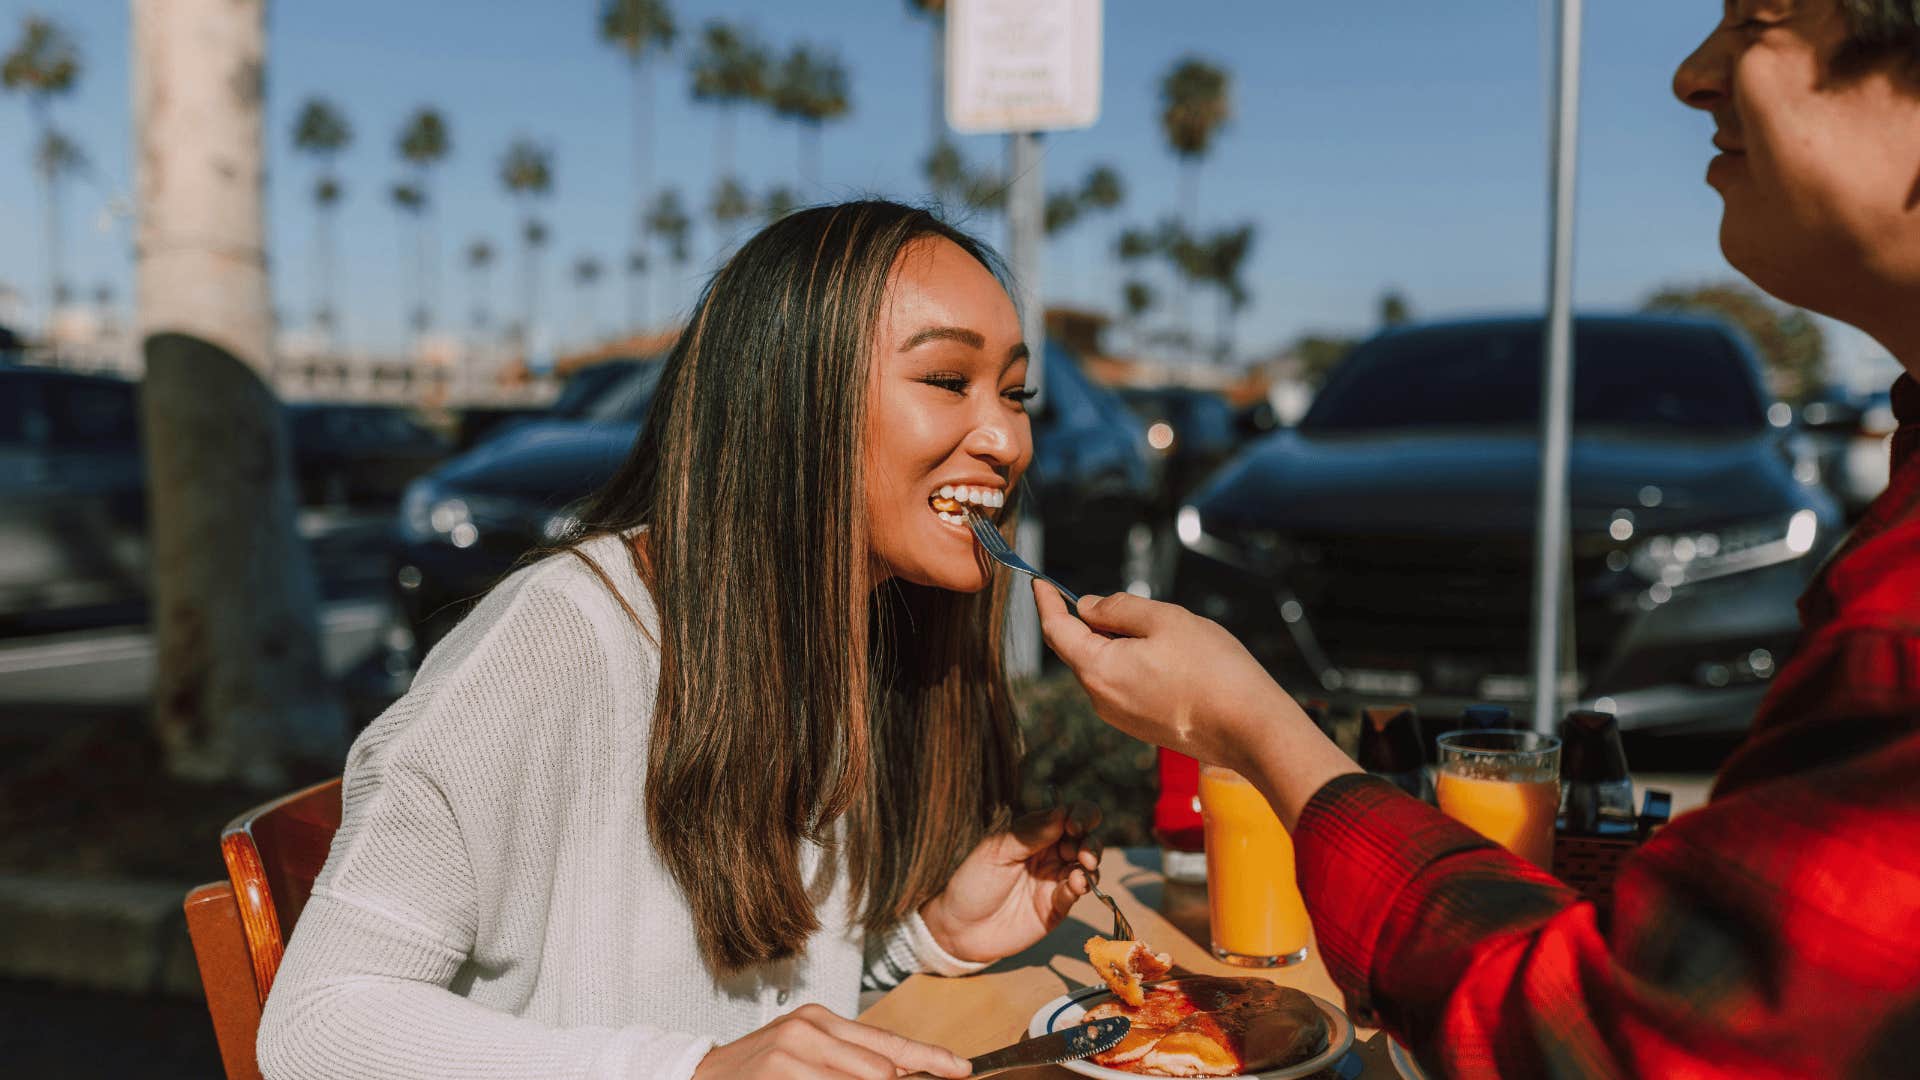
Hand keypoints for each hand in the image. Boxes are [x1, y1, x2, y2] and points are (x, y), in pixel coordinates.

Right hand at [692, 1003, 970, 1079]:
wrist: (701, 1075)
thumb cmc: (761, 1071)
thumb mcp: (807, 1054)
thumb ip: (851, 1061)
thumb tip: (897, 1073)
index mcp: (823, 1021)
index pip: (888, 1042)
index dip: (929, 1058)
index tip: (961, 1068)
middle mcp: (810, 1030)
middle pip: (880, 1070)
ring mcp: (792, 1052)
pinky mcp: (778, 1073)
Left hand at [919, 803, 1101, 963]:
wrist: (960, 928)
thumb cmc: (972, 881)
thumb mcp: (996, 851)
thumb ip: (1029, 833)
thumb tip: (1062, 812)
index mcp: (1036, 833)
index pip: (1070, 814)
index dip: (1081, 815)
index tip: (1074, 825)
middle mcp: (1051, 853)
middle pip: (1087, 838)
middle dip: (1091, 842)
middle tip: (1082, 853)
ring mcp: (1056, 879)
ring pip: (1089, 865)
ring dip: (1092, 863)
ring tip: (1082, 867)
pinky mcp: (1058, 906)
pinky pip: (1078, 892)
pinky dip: (1082, 886)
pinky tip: (1076, 885)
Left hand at [1033, 581, 1357, 827]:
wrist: (1251, 729)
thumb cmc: (1213, 671)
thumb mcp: (1165, 619)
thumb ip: (1118, 608)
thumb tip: (1088, 608)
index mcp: (1098, 669)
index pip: (1056, 630)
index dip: (1047, 602)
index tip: (1041, 583)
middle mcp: (1100, 699)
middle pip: (1080, 649)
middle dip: (1097, 622)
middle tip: (1135, 606)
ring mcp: (1120, 717)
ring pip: (1105, 666)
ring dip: (1121, 643)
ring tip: (1168, 636)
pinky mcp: (1141, 726)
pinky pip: (1124, 685)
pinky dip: (1135, 663)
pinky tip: (1173, 660)